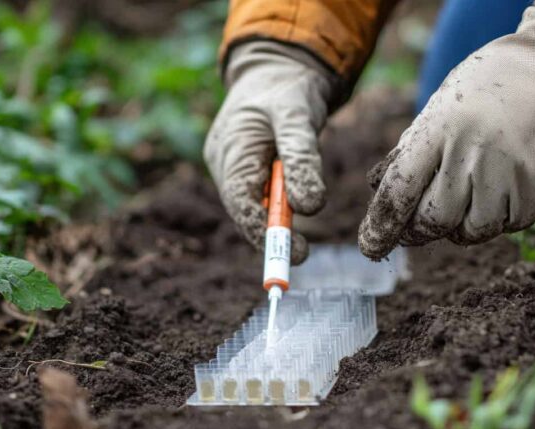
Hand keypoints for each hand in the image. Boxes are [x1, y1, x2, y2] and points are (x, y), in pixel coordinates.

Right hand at [204, 41, 336, 263]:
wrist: (278, 67)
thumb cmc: (288, 89)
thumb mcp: (299, 117)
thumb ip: (303, 159)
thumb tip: (310, 208)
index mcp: (231, 148)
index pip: (242, 202)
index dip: (263, 232)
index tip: (293, 252)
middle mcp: (224, 161)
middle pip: (242, 209)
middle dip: (270, 234)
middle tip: (302, 254)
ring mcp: (231, 165)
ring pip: (250, 205)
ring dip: (273, 222)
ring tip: (300, 241)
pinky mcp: (243, 168)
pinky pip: (256, 196)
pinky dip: (274, 208)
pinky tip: (292, 213)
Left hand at [359, 7, 534, 258]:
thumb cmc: (489, 89)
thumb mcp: (442, 106)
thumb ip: (412, 149)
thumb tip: (379, 191)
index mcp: (440, 129)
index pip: (400, 191)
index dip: (381, 226)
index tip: (371, 246)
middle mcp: (473, 154)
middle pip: (432, 221)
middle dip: (418, 231)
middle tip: (416, 227)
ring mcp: (508, 175)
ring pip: (469, 232)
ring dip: (459, 226)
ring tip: (466, 196)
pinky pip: (505, 226)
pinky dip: (496, 217)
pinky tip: (502, 186)